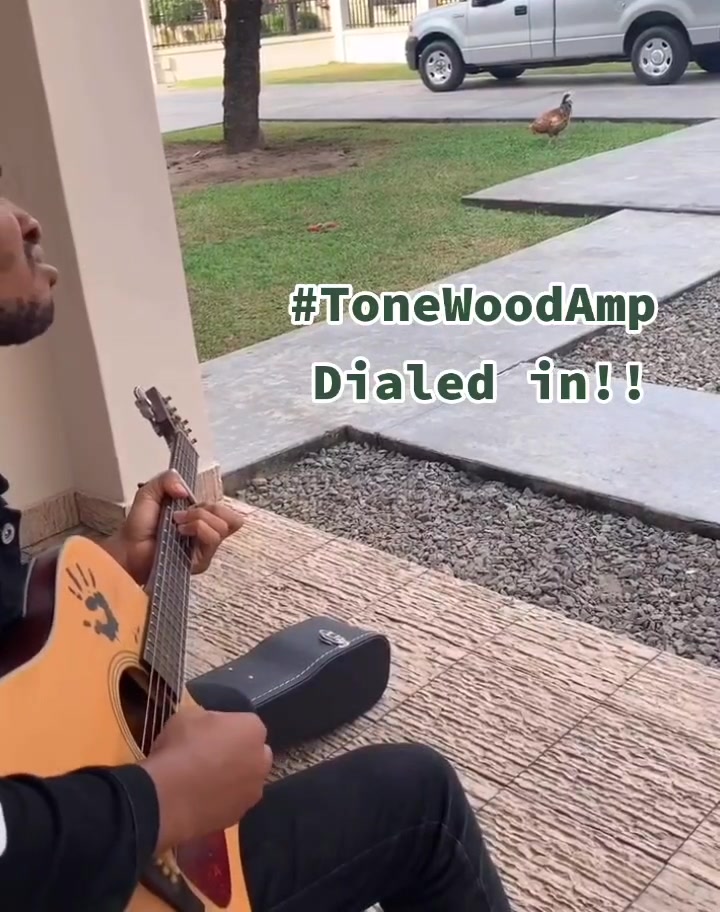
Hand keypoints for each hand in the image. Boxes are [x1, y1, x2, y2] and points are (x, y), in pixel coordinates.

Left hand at [104, 470, 244, 584]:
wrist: (128, 547)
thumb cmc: (139, 524)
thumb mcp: (151, 491)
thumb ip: (167, 479)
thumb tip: (186, 491)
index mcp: (203, 520)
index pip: (227, 513)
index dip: (212, 506)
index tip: (189, 506)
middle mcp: (207, 535)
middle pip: (233, 520)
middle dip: (209, 510)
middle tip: (182, 515)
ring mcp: (205, 550)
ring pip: (223, 528)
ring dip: (200, 519)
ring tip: (178, 524)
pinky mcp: (200, 562)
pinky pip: (212, 540)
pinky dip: (197, 529)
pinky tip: (179, 532)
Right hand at [142, 707, 271, 851]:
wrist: (167, 797)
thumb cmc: (180, 748)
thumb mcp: (188, 715)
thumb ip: (208, 719)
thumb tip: (208, 728)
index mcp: (253, 729)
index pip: (245, 724)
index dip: (226, 728)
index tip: (208, 733)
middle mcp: (261, 761)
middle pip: (252, 753)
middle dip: (238, 753)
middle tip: (210, 755)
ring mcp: (252, 792)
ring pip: (245, 781)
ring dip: (231, 779)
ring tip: (201, 782)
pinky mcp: (238, 817)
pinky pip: (231, 803)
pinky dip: (220, 801)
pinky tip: (198, 800)